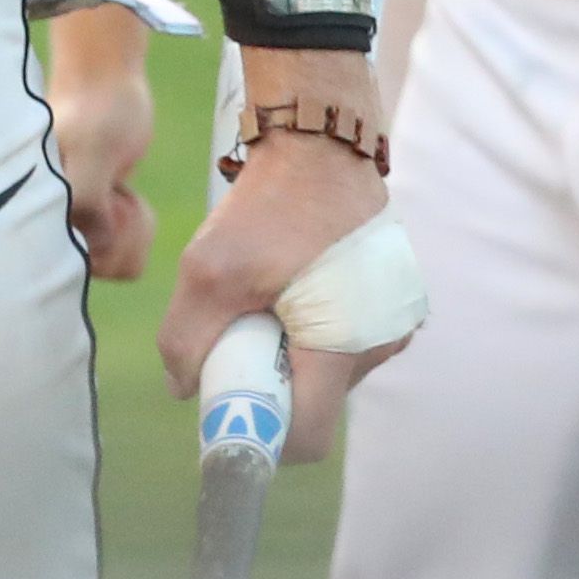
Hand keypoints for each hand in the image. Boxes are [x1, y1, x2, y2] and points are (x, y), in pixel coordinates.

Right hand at [42, 2, 157, 281]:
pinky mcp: (97, 216)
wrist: (105, 78)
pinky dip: (135, 228)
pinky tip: (126, 196)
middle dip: (118, 236)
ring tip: (121, 191)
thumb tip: (93, 246)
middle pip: (95, 270)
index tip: (108, 204)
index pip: (66, 268)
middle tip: (117, 194)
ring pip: (113, 263)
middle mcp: (50, 221)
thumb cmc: (94, 109)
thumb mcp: (91, 152)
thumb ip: (86, 200)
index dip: (98, 246)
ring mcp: (76, 221)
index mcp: (36, 210)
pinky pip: (125, 249)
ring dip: (129, 230)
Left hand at [160, 56, 393, 462]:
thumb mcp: (209, 270)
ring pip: (328, 369)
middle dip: (271, 384)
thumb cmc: (269, 206)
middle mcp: (384, 343)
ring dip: (290, 351)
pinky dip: (310, 327)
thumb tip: (184, 390)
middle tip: (239, 340)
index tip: (232, 408)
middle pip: (316, 402)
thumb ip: (186, 340)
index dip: (264, 435)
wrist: (320, 143)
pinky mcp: (393, 301)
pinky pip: (344, 337)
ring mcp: (394, 322)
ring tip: (265, 299)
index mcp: (346, 345)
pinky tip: (289, 286)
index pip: (309, 435)